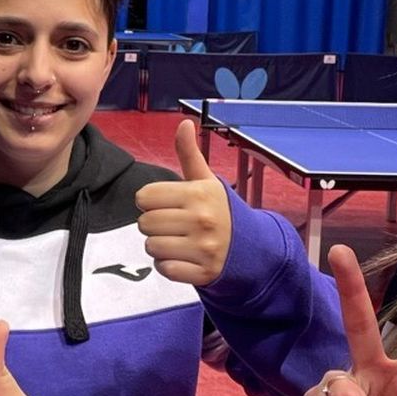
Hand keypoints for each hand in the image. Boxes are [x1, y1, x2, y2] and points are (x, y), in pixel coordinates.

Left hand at [135, 120, 231, 284]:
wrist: (252, 248)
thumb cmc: (220, 210)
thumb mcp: (206, 180)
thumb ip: (189, 154)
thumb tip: (183, 122)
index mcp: (199, 193)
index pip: (145, 196)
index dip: (150, 200)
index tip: (165, 204)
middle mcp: (202, 220)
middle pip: (144, 223)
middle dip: (154, 224)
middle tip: (173, 224)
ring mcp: (204, 248)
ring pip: (151, 247)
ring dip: (159, 245)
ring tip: (178, 241)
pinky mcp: (203, 273)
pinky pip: (164, 268)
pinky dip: (168, 265)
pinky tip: (183, 258)